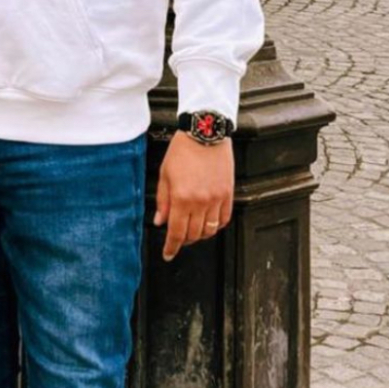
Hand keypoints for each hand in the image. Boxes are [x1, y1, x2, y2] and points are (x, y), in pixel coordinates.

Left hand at [153, 132, 233, 260]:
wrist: (205, 132)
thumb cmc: (182, 150)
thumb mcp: (165, 174)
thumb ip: (163, 200)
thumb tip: (160, 221)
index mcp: (181, 198)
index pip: (176, 233)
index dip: (171, 247)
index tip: (168, 254)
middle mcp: (200, 202)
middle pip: (193, 235)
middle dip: (184, 240)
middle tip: (178, 238)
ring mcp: (216, 199)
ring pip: (209, 231)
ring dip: (199, 235)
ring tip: (192, 229)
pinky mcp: (228, 194)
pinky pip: (223, 220)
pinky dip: (215, 226)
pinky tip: (208, 222)